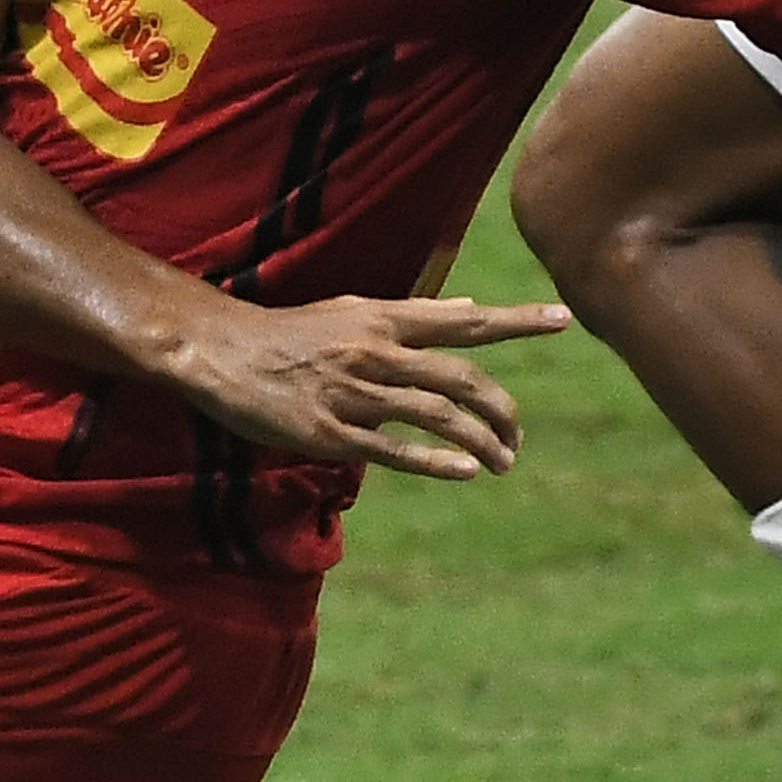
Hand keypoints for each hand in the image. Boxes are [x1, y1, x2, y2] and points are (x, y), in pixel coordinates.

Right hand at [159, 292, 572, 479]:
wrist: (219, 352)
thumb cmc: (289, 333)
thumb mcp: (353, 312)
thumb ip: (415, 316)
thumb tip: (467, 308)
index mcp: (382, 320)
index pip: (463, 321)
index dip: (516, 321)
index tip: (562, 318)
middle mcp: (375, 352)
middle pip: (460, 376)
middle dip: (501, 408)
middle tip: (520, 434)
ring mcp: (353, 393)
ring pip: (435, 415)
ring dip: (479, 440)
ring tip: (504, 461)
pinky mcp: (328, 432)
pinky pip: (393, 450)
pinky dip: (435, 461)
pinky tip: (465, 472)